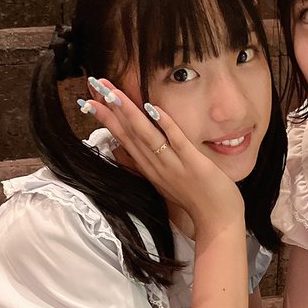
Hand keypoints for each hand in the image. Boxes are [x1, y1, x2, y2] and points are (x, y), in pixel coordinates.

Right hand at [83, 82, 242, 227]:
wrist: (217, 222)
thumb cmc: (196, 200)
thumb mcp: (166, 181)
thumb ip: (152, 163)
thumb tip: (137, 149)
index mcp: (149, 168)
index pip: (122, 139)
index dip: (106, 118)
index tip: (90, 100)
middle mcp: (156, 166)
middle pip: (128, 133)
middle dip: (110, 108)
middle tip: (94, 85)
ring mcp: (173, 165)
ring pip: (147, 136)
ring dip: (130, 114)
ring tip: (113, 94)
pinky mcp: (193, 164)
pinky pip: (177, 141)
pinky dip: (165, 125)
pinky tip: (153, 108)